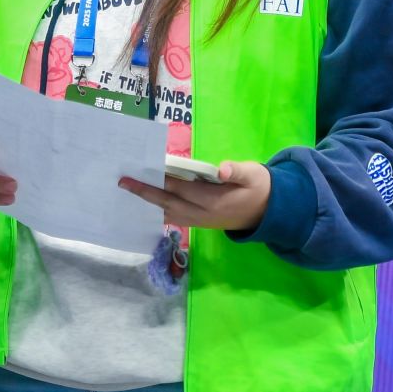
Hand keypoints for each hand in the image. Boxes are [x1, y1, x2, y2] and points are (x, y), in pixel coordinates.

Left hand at [118, 160, 270, 231]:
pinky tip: (147, 202)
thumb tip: (223, 169)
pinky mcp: (199, 223)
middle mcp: (203, 214)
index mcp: (214, 200)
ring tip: (130, 191)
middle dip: (145, 193)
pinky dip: (160, 210)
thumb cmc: (259, 188)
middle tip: (124, 182)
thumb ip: (237, 171)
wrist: (269, 213)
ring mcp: (200, 221)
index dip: (162, 180)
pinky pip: (174, 217)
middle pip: (169, 203)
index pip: (182, 189)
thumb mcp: (254, 175)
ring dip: (149, 203)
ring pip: (169, 213)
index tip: (144, 170)